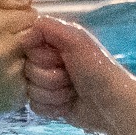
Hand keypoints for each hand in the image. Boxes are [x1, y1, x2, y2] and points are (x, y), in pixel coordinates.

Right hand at [0, 0, 37, 114]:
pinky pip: (43, 76)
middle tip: (17, 41)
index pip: (29, 13)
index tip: (12, 26)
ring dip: (37, 52)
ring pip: (43, 53)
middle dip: (31, 34)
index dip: (23, 17)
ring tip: (21, 55)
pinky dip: (38, 72)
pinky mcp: (20, 94)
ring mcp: (10, 75)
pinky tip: (23, 72)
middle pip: (37, 32)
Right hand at [24, 16, 126, 132]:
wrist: (111, 105)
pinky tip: (68, 105)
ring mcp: (48, 84)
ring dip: (53, 93)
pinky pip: (35, 106)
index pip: (26, 46)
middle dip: (50, 77)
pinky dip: (53, 107)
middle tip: (70, 77)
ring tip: (72, 91)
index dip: (40, 56)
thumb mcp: (76, 39)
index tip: (59, 57)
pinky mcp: (49, 104)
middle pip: (27, 70)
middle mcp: (49, 61)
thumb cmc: (97, 69)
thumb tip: (23, 37)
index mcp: (54, 42)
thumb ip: (47, 27)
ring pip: (30, 90)